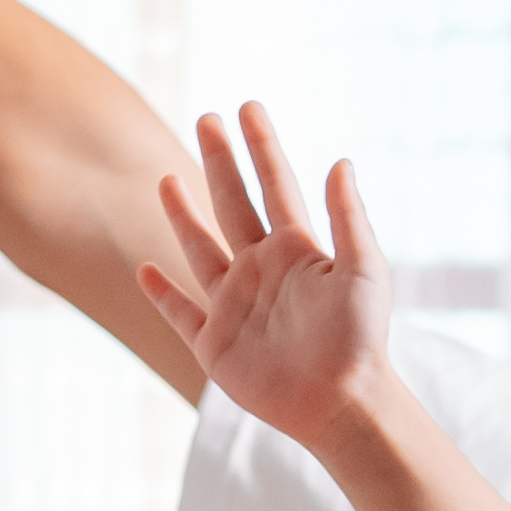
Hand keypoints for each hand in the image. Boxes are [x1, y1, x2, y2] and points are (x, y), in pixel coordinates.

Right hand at [136, 103, 389, 437]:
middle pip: (233, 204)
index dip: (262, 147)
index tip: (248, 107)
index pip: (275, 186)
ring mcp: (235, 307)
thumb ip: (348, 217)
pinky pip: (180, 313)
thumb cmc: (360, 338)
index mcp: (298, 251)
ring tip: (167, 178)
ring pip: (201, 250)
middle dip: (220, 163)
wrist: (340, 403)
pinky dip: (163, 293)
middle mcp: (262, 271)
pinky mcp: (214, 345)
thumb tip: (340, 161)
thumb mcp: (363, 269)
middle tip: (207, 118)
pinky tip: (147, 270)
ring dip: (184, 215)